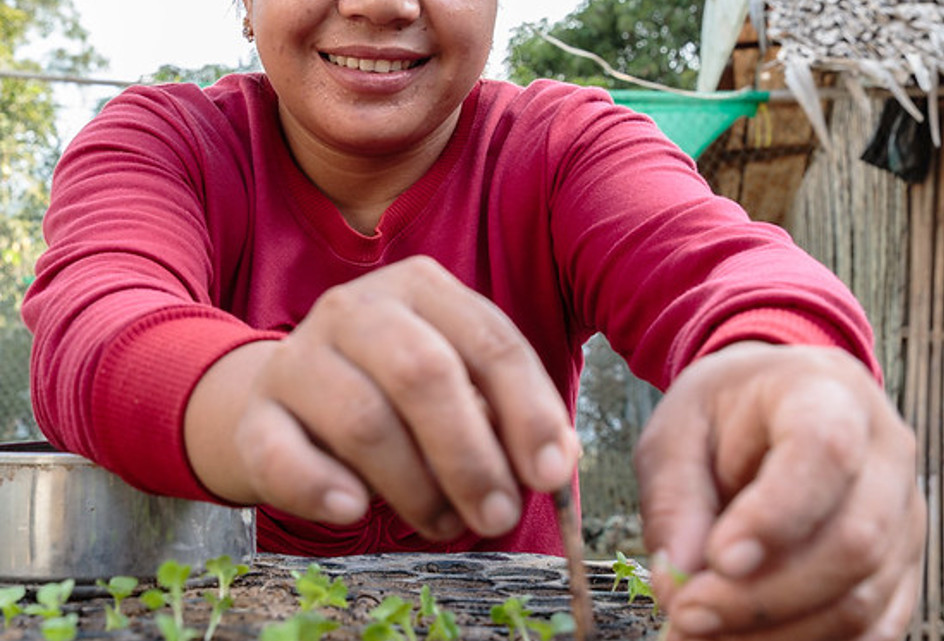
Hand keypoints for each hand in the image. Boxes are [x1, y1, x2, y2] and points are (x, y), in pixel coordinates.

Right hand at [185, 256, 579, 540]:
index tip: (551, 475)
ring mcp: (299, 356)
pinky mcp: (255, 412)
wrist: (286, 397)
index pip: (490, 341)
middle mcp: (358, 309)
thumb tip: (556, 462)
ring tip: (444, 524)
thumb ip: (508, 413)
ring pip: (364, 420)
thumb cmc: (393, 392)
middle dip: (471, 455)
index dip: (528, 411)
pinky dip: (321, 488)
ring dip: (415, 487)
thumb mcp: (459, 381)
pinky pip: (282, 455)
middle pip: (424, 373)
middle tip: (498, 515)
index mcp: (422, 288)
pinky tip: (354, 511)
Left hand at [634, 341, 924, 639]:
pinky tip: (742, 640)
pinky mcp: (900, 567)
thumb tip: (678, 579)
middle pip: (852, 541)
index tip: (718, 558)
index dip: (776, 515)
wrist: (770, 403)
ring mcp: (902, 515)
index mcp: (826, 394)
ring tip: (698, 631)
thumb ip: (674, 499)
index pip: (825, 452)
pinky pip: (870, 627)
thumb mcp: (676, 431)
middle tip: (686, 611)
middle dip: (762, 596)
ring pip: (862, 599)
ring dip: (776, 633)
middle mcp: (885, 455)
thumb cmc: (724, 412)